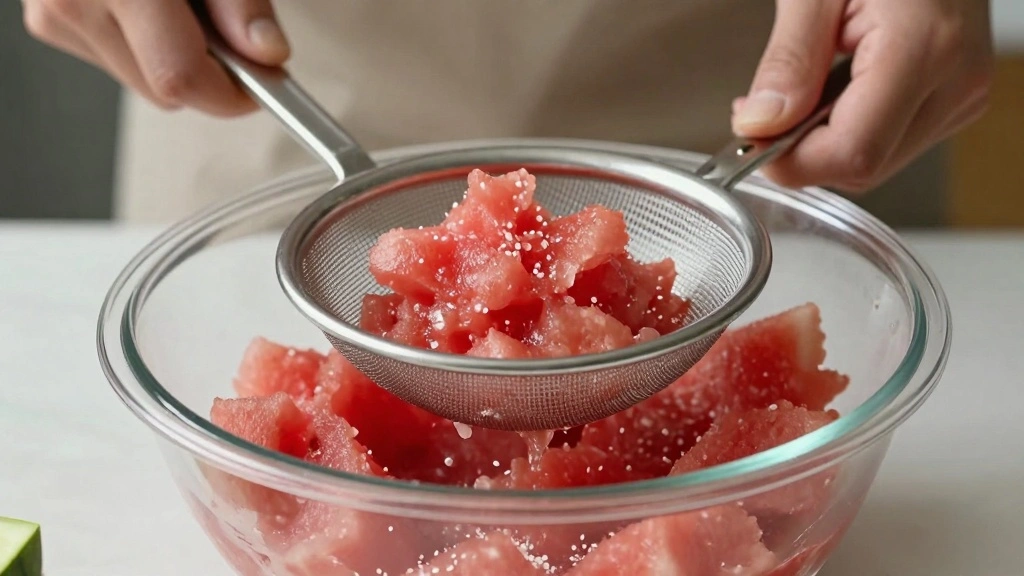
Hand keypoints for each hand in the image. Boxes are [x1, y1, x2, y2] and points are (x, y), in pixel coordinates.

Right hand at [22, 0, 289, 116]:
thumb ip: (240, 1)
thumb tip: (266, 53)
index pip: (178, 76)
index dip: (229, 93)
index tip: (264, 86)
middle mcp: (74, 1)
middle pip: (163, 89)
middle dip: (208, 71)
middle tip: (230, 30)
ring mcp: (54, 13)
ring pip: (141, 79)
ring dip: (173, 54)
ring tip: (179, 0)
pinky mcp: (49, 19)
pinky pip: (116, 57)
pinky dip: (144, 40)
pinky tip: (149, 2)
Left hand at [732, 0, 993, 192]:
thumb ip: (789, 59)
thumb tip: (760, 123)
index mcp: (925, 48)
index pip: (853, 153)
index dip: (792, 161)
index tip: (750, 138)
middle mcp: (956, 82)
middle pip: (863, 167)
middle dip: (802, 152)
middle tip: (763, 111)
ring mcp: (962, 94)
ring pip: (875, 163)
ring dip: (823, 143)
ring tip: (804, 89)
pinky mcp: (956, 99)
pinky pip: (891, 142)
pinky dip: (849, 130)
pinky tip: (833, 92)